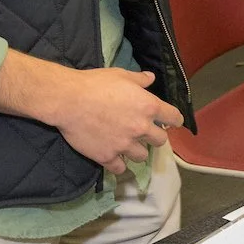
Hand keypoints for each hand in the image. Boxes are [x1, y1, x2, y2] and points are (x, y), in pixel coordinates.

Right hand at [50, 64, 182, 175]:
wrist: (69, 100)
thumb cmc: (95, 83)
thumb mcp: (120, 75)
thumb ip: (139, 80)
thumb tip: (151, 78)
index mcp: (148, 106)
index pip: (173, 117)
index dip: (175, 120)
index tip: (173, 122)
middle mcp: (141, 128)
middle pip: (160, 141)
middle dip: (155, 137)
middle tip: (145, 133)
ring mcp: (125, 145)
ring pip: (142, 157)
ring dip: (137, 151)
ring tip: (128, 145)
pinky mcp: (108, 157)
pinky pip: (120, 168)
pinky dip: (118, 164)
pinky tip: (114, 158)